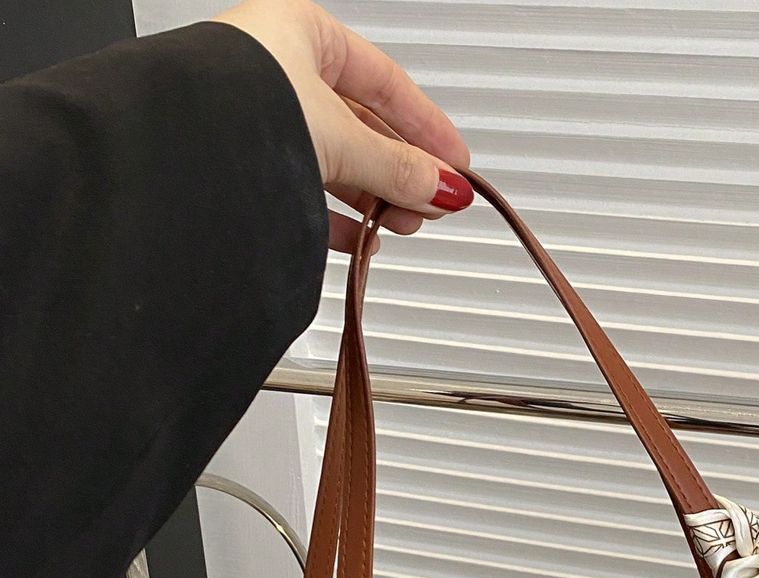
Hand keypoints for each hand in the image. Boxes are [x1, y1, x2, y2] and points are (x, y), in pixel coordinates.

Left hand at [214, 0, 472, 250]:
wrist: (176, 158)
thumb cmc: (240, 111)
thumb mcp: (344, 140)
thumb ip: (400, 168)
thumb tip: (443, 187)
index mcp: (301, 32)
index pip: (386, 81)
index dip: (427, 127)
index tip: (455, 163)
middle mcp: (276, 69)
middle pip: (361, 126)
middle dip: (401, 172)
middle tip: (431, 203)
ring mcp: (256, 118)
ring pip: (333, 160)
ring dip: (372, 198)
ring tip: (399, 225)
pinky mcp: (241, 165)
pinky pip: (301, 187)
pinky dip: (334, 215)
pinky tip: (357, 237)